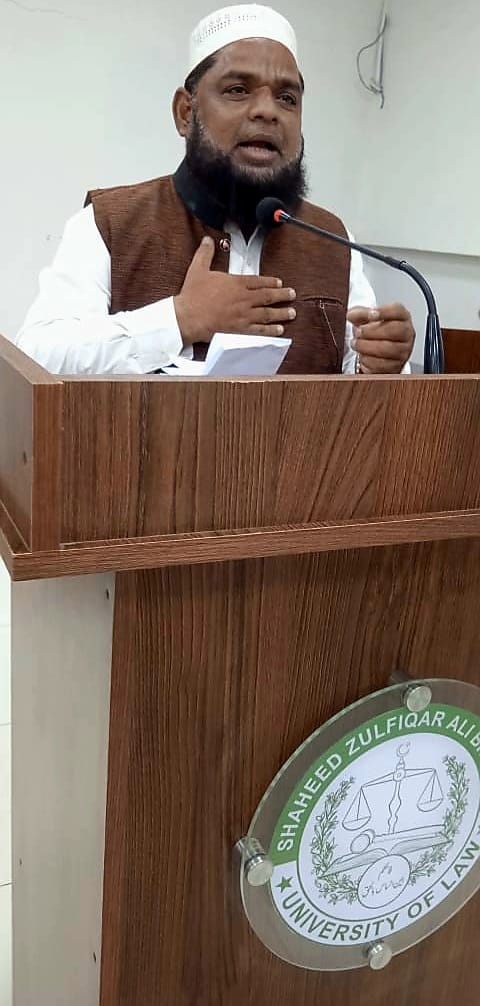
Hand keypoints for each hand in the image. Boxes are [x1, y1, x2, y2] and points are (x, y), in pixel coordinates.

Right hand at [174, 236, 295, 345]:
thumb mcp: (198, 269)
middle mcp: (244, 298)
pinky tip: (279, 330)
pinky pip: (260, 330)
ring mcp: (244, 315)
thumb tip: (208, 240)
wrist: (188, 316)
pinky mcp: (240, 329)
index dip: (270, 281)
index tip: (279, 282)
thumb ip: (205, 253)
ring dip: (281, 313)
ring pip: (268, 313)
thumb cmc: (192, 295)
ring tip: (292, 312)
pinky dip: (271, 330)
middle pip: (268, 296)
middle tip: (292, 295)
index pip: (258, 281)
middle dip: (282, 295)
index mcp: (236, 283)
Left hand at [347, 303, 414, 373]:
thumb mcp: (368, 317)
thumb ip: (359, 313)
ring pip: (387, 349)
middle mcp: (407, 334)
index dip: (384, 312)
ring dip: (366, 346)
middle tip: (357, 332)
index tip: (370, 314)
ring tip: (356, 343)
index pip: (397, 311)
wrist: (379, 350)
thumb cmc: (377, 330)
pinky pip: (382, 365)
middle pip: (393, 330)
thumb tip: (350, 315)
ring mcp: (404, 351)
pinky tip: (362, 355)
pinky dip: (368, 360)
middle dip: (371, 331)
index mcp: (402, 317)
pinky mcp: (396, 366)